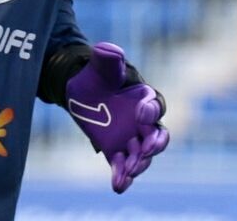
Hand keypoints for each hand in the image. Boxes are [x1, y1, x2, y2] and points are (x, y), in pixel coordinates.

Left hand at [64, 42, 169, 192]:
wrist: (80, 90)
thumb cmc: (95, 74)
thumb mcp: (99, 65)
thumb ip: (108, 59)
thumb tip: (109, 50)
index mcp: (144, 97)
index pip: (157, 106)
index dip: (152, 110)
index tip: (140, 112)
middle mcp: (142, 120)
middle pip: (157, 135)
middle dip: (155, 144)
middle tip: (145, 149)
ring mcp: (130, 137)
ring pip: (142, 154)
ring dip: (139, 163)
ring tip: (129, 170)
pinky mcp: (115, 150)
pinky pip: (123, 165)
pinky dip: (122, 176)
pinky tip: (118, 185)